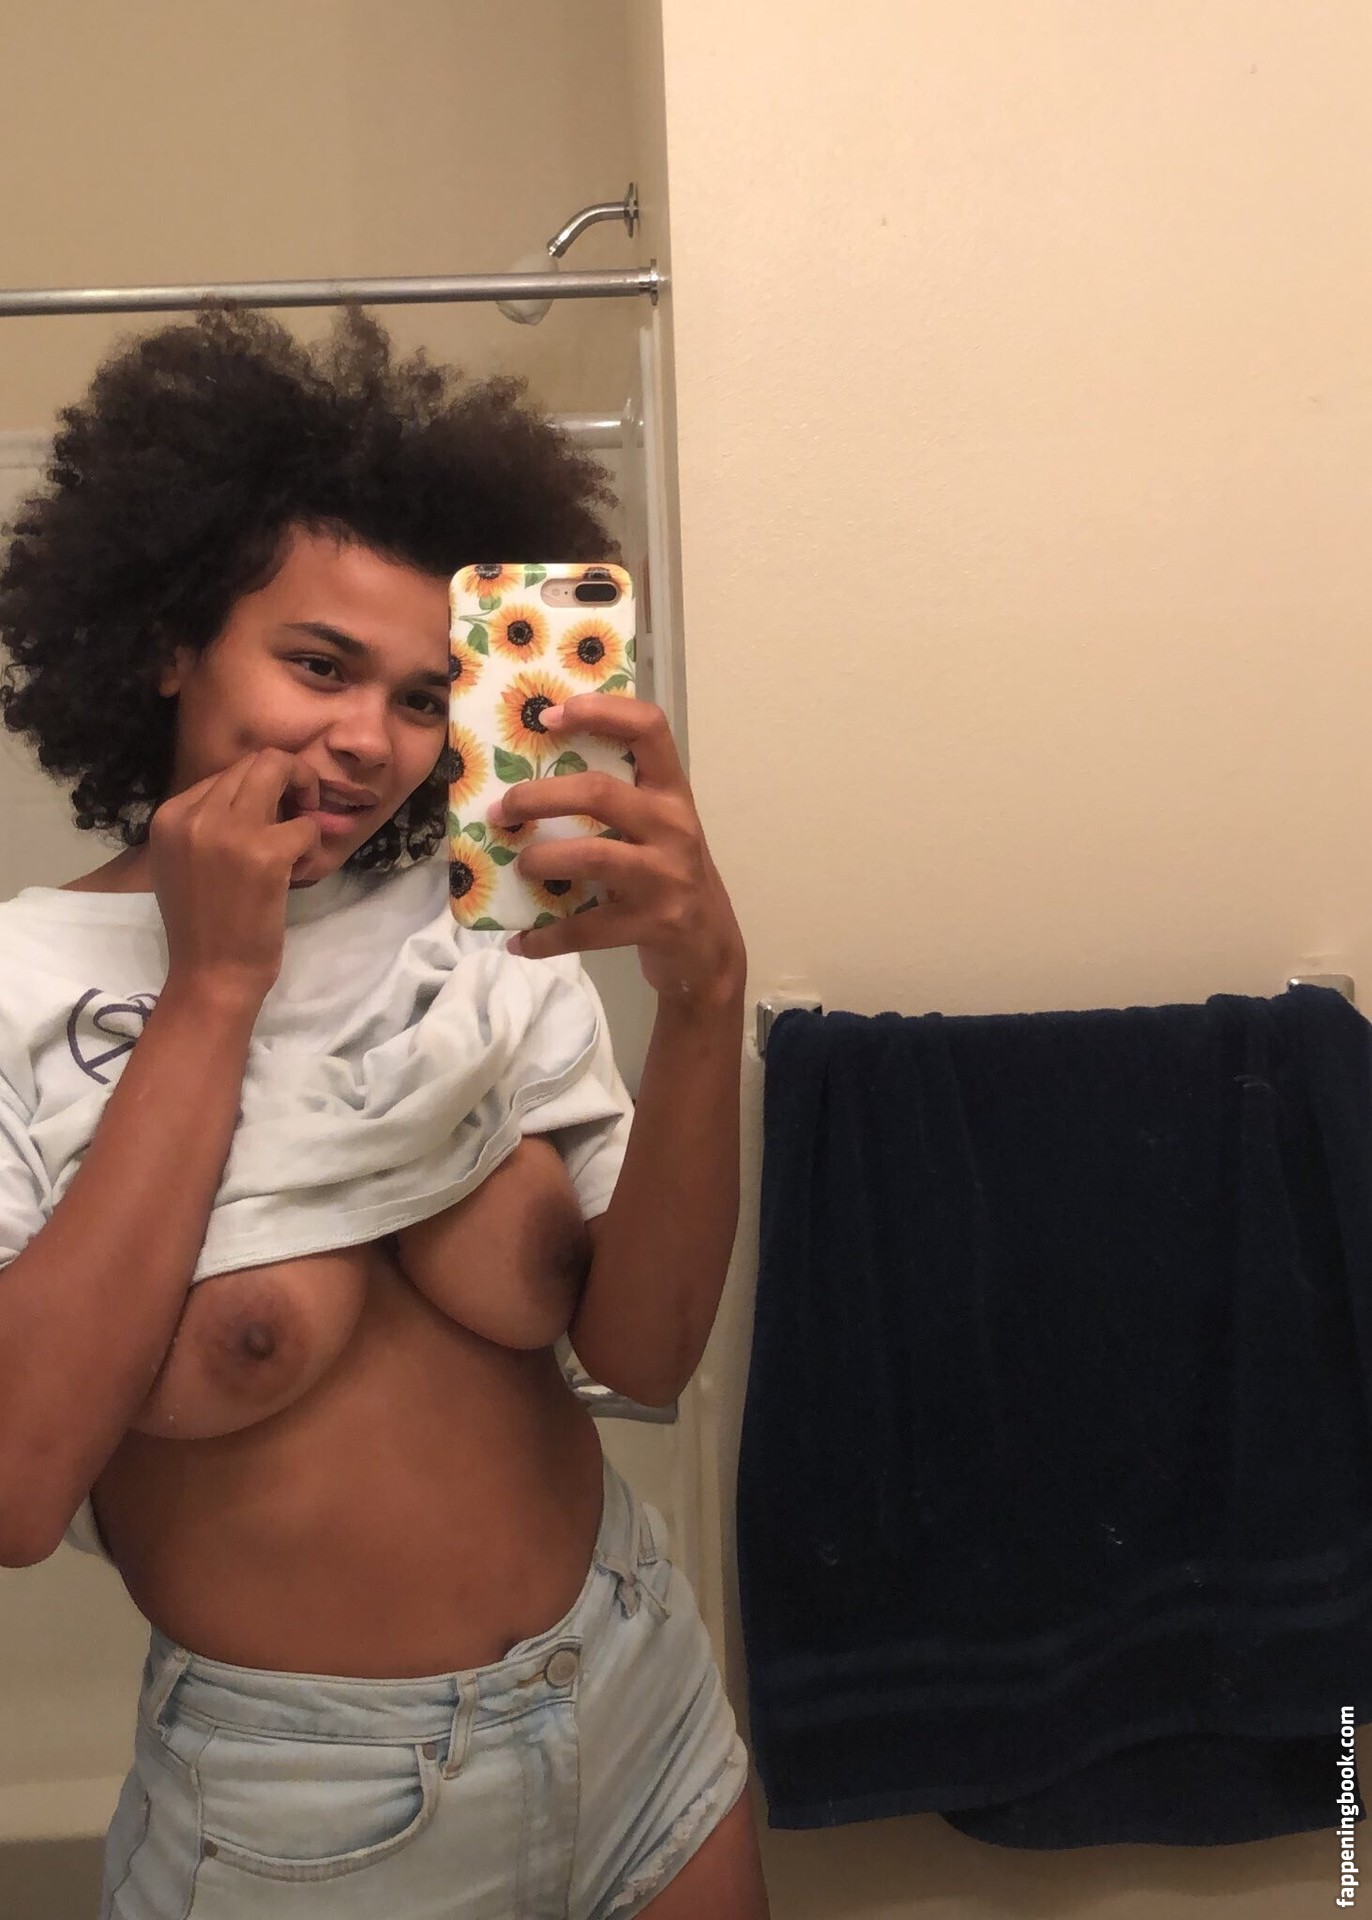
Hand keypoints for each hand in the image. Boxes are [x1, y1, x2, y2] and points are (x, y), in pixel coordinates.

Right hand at [148, 749, 323, 1007]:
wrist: (209, 975)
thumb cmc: (202, 925)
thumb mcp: (184, 861)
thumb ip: (209, 822)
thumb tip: (257, 790)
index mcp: (169, 815)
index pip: (228, 772)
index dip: (260, 790)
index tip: (269, 822)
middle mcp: (193, 815)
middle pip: (257, 761)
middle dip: (289, 779)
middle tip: (299, 815)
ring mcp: (228, 831)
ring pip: (280, 770)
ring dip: (303, 799)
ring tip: (297, 840)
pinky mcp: (264, 853)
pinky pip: (306, 825)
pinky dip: (311, 845)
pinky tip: (295, 873)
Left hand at [486, 694, 745, 1004]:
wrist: (709, 948)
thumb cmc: (668, 874)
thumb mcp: (655, 827)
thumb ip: (615, 799)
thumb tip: (526, 777)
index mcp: (672, 792)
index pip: (648, 728)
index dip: (600, 711)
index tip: (549, 717)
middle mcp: (673, 826)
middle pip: (599, 792)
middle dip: (538, 797)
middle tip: (501, 810)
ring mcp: (666, 876)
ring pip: (592, 855)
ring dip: (541, 861)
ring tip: (518, 867)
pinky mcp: (655, 923)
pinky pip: (587, 928)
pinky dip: (546, 937)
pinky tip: (520, 941)